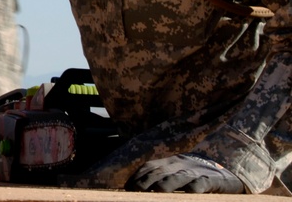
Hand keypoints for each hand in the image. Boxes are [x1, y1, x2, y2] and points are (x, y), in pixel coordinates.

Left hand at [128, 153, 243, 193]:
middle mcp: (179, 166)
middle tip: (136, 192)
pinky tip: (189, 192)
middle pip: (159, 173)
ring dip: (166, 184)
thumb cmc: (196, 172)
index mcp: (169, 163)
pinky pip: (201, 184)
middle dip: (146, 182)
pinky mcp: (211, 180)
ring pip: (177, 177)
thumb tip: (137, 187)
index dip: (138, 176)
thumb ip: (160, 175)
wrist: (228, 165)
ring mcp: (195, 173)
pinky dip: (194, 187)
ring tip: (157, 191)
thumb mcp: (176, 170)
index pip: (149, 167)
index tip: (128, 188)